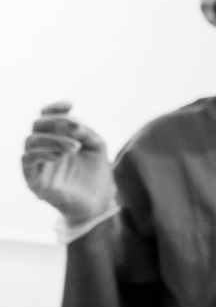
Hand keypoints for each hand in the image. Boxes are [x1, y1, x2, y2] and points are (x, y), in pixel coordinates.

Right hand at [21, 102, 116, 226]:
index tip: (69, 105)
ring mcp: (37, 163)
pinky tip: (60, 155)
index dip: (54, 108)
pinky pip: (27, 160)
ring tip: (75, 147)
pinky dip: (42, 152)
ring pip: (31, 140)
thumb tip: (73, 122)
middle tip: (78, 129)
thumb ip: (85, 132)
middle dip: (57, 122)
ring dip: (54, 139)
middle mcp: (44, 147)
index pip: (46, 117)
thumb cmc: (95, 173)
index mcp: (58, 137)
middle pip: (37, 125)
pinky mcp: (33, 179)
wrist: (97, 201)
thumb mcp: (96, 147)